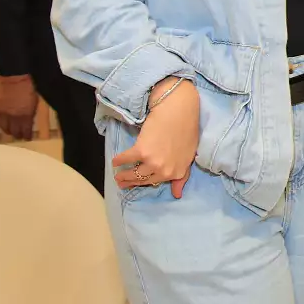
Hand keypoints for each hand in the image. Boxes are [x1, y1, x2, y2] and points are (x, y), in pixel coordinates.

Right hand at [0, 74, 39, 139]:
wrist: (15, 78)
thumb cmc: (29, 89)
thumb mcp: (35, 103)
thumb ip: (31, 114)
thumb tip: (29, 122)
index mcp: (27, 115)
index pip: (26, 131)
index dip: (27, 136)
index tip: (28, 138)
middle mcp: (15, 117)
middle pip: (15, 132)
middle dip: (19, 135)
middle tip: (21, 137)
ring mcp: (5, 114)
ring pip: (6, 129)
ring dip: (10, 132)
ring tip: (13, 133)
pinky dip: (2, 127)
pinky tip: (5, 128)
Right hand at [111, 78, 198, 198]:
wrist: (179, 108)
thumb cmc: (187, 128)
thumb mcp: (188, 156)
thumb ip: (182, 176)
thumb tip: (177, 194)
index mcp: (178, 173)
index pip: (157, 182)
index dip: (144, 183)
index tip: (136, 183)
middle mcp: (165, 171)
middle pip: (143, 180)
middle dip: (131, 182)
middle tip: (121, 183)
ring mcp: (153, 162)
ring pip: (134, 173)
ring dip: (123, 176)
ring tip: (117, 176)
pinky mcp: (141, 151)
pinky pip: (126, 159)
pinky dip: (119, 161)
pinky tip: (115, 162)